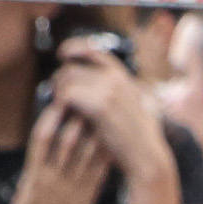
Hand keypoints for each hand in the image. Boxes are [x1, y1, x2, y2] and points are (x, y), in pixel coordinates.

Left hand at [2, 103, 114, 203]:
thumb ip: (89, 194)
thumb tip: (97, 176)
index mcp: (88, 197)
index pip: (106, 162)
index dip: (113, 139)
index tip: (119, 119)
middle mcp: (75, 186)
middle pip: (91, 147)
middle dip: (98, 121)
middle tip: (104, 95)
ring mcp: (54, 182)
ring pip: (71, 141)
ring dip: (77, 116)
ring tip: (81, 93)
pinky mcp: (34, 180)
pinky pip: (43, 145)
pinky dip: (50, 123)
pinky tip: (55, 108)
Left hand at [48, 50, 175, 197]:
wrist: (146, 156)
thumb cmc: (136, 138)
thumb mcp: (130, 107)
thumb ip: (116, 92)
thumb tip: (96, 86)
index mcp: (122, 76)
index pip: (92, 50)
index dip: (73, 48)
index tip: (62, 54)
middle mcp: (116, 78)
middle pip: (73, 66)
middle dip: (60, 79)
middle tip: (56, 94)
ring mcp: (109, 90)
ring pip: (67, 78)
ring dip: (57, 91)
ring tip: (58, 104)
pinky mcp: (100, 105)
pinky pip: (68, 94)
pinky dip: (60, 102)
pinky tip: (60, 112)